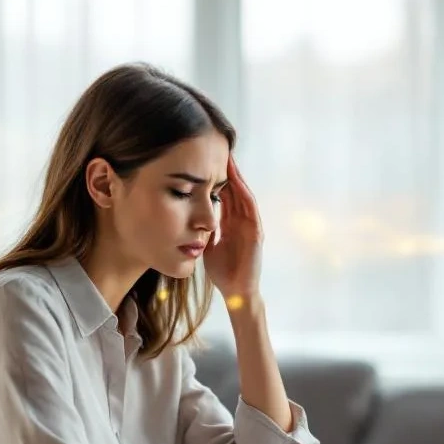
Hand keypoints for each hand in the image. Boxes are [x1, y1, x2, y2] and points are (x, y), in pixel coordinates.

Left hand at [203, 156, 262, 302]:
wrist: (236, 293)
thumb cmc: (222, 272)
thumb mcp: (206, 245)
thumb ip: (201, 231)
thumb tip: (187, 218)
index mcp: (229, 223)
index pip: (223, 195)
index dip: (214, 179)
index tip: (204, 161)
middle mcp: (241, 221)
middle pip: (233, 190)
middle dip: (226, 171)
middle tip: (217, 150)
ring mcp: (250, 225)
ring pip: (243, 195)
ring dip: (237, 178)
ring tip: (228, 160)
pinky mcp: (257, 233)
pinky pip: (251, 209)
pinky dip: (244, 194)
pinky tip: (237, 182)